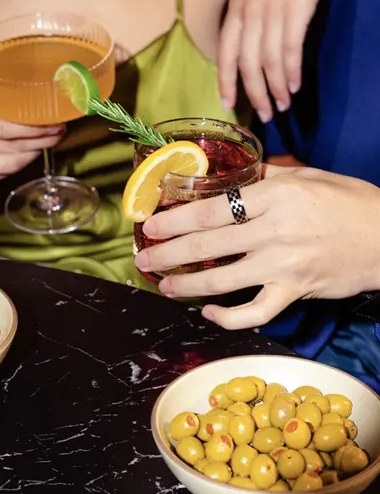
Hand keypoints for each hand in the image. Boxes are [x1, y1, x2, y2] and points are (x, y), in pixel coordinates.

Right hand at [0, 97, 64, 187]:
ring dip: (35, 152)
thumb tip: (40, 101)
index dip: (29, 127)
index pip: (0, 126)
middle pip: (10, 146)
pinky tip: (31, 152)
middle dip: (40, 139)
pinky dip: (23, 162)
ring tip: (49, 141)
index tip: (52, 122)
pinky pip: (7, 173)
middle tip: (58, 131)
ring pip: (12, 163)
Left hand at [135, 165, 379, 329]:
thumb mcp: (308, 177)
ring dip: (186, 284)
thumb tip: (231, 176)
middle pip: (208, 243)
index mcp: (276, 195)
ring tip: (163, 284)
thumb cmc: (349, 203)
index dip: (176, 219)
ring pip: (222, 279)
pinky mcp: (295, 292)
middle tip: (143, 258)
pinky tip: (208, 312)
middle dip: (169, 252)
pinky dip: (229, 317)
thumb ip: (266, 176)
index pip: (213, 208)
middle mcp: (275, 230)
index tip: (152, 225)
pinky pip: (255, 311)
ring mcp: (284, 264)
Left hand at [217, 0, 335, 121]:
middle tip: (265, 115)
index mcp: (234, 8)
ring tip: (283, 105)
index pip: (224, 54)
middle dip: (253, 94)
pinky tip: (294, 85)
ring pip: (267, 62)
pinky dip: (290, 71)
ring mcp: (269, 11)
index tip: (229, 104)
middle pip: (245, 65)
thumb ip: (250, 13)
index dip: (226, 82)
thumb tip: (254, 42)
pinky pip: (288, 50)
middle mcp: (247, 13)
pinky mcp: (294, 9)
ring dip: (274, 88)